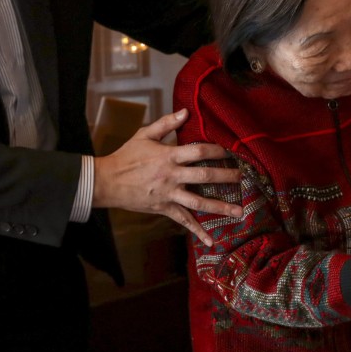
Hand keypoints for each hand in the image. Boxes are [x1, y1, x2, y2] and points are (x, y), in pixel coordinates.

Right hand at [92, 108, 242, 245]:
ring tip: (239, 211)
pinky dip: (197, 231)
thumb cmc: (126, 156)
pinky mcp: (164, 208)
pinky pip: (183, 220)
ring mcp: (169, 194)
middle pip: (204, 176)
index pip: (198, 151)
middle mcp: (172, 176)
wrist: (107, 181)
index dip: (216, 150)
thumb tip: (185, 111)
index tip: (229, 151)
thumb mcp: (144, 135)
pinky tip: (210, 240)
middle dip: (226, 176)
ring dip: (221, 207)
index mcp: (168, 156)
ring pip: (199, 201)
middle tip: (243, 177)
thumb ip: (166, 123)